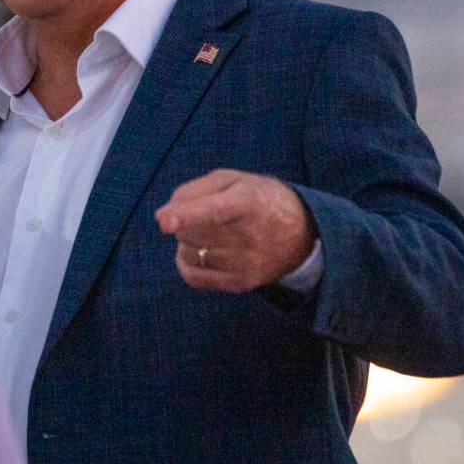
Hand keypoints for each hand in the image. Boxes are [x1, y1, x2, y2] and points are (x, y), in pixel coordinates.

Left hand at [154, 169, 316, 292]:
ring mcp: (247, 264)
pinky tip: (201, 251)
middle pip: (192, 233)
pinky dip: (186, 261)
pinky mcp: (241, 284)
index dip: (186, 216)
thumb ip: (192, 191)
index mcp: (250, 201)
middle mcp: (251, 236)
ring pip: (188, 253)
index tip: (164, 222)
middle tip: (206, 215)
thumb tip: (163, 217)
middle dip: (185, 222)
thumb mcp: (230, 180)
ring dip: (187, 242)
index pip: (214, 210)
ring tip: (210, 232)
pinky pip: (193, 276)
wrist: (301, 233)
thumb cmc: (256, 198)